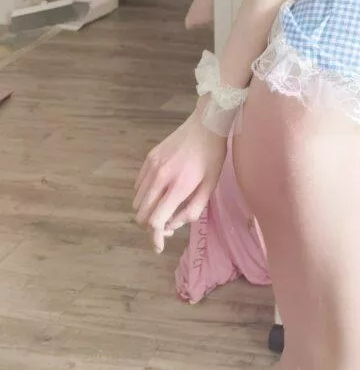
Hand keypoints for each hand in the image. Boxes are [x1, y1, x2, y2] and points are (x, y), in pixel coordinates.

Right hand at [133, 103, 227, 252]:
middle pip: (142, 215)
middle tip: (165, 227)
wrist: (206, 124)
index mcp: (179, 186)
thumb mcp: (210, 186)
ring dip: (147, 211)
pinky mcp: (149, 158)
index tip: (160, 245)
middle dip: (151, 227)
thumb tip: (172, 225)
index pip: (156, 221)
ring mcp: (152, 166)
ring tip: (163, 209)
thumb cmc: (212, 157)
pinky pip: (139, 186)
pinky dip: (145, 195)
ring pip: (138, 202)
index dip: (156, 237)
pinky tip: (160, 192)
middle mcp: (161, 176)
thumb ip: (192, 210)